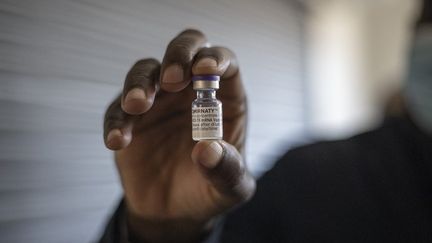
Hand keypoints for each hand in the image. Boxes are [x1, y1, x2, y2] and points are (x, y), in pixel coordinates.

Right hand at [103, 29, 254, 241]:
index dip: (215, 58)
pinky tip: (117, 141)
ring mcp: (159, 102)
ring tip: (137, 106)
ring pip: (145, 70)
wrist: (174, 213)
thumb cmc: (209, 191)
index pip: (224, 62)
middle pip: (185, 49)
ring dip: (140, 83)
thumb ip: (226, 170)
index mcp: (223, 100)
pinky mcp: (132, 119)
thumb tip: (208, 150)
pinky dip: (116, 120)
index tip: (206, 71)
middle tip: (171, 80)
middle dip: (177, 55)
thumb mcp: (229, 188)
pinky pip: (118, 109)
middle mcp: (190, 92)